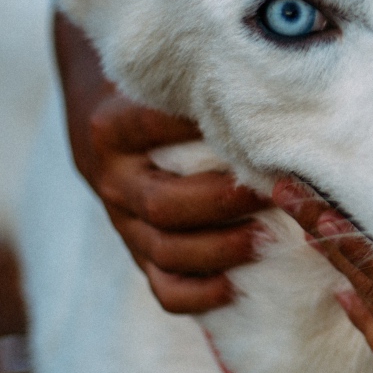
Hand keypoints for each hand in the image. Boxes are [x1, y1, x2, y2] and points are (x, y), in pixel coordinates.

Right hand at [55, 13, 269, 312]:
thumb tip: (270, 82)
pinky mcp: (136, 249)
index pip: (151, 132)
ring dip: (219, 250)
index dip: (200, 132)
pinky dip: (197, 294)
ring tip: (265, 238)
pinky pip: (161, 287)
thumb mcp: (159, 77)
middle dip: (222, 203)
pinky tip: (233, 286)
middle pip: (163, 204)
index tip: (253, 129)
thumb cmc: (152, 89)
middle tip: (272, 192)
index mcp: (110, 130)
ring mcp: (121, 220)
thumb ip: (196, 82)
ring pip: (163, 250)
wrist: (100, 112)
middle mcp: (110, 178)